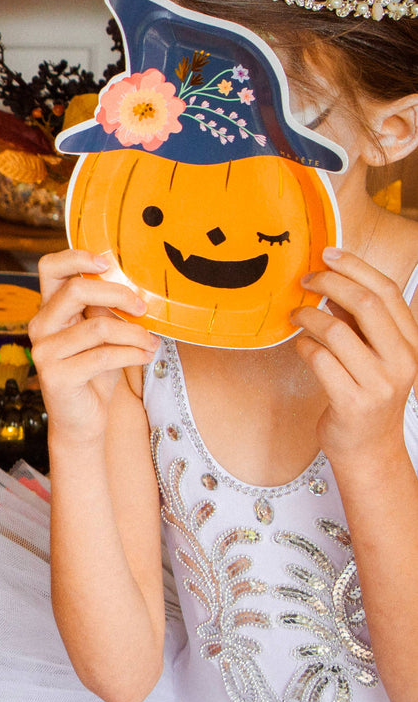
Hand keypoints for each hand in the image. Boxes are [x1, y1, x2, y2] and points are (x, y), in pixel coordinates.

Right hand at [28, 249, 159, 444]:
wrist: (82, 421)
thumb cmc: (94, 373)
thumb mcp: (101, 335)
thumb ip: (104, 310)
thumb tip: (130, 287)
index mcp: (49, 309)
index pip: (50, 268)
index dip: (76, 257)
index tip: (107, 264)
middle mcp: (40, 326)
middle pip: (75, 290)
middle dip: (117, 294)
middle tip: (142, 308)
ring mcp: (44, 352)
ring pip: (98, 326)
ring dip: (134, 334)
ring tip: (150, 343)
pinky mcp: (56, 376)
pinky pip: (103, 356)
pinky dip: (132, 354)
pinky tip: (145, 357)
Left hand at [291, 247, 417, 460]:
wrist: (370, 449)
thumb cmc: (366, 393)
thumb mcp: (373, 354)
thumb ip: (360, 323)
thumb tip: (331, 283)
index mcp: (411, 341)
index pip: (387, 291)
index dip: (355, 267)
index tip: (327, 253)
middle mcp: (402, 359)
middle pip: (365, 304)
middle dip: (329, 284)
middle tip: (304, 281)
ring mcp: (380, 383)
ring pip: (337, 331)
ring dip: (308, 317)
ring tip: (296, 316)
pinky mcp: (353, 401)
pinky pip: (320, 360)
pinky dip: (303, 347)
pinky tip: (300, 346)